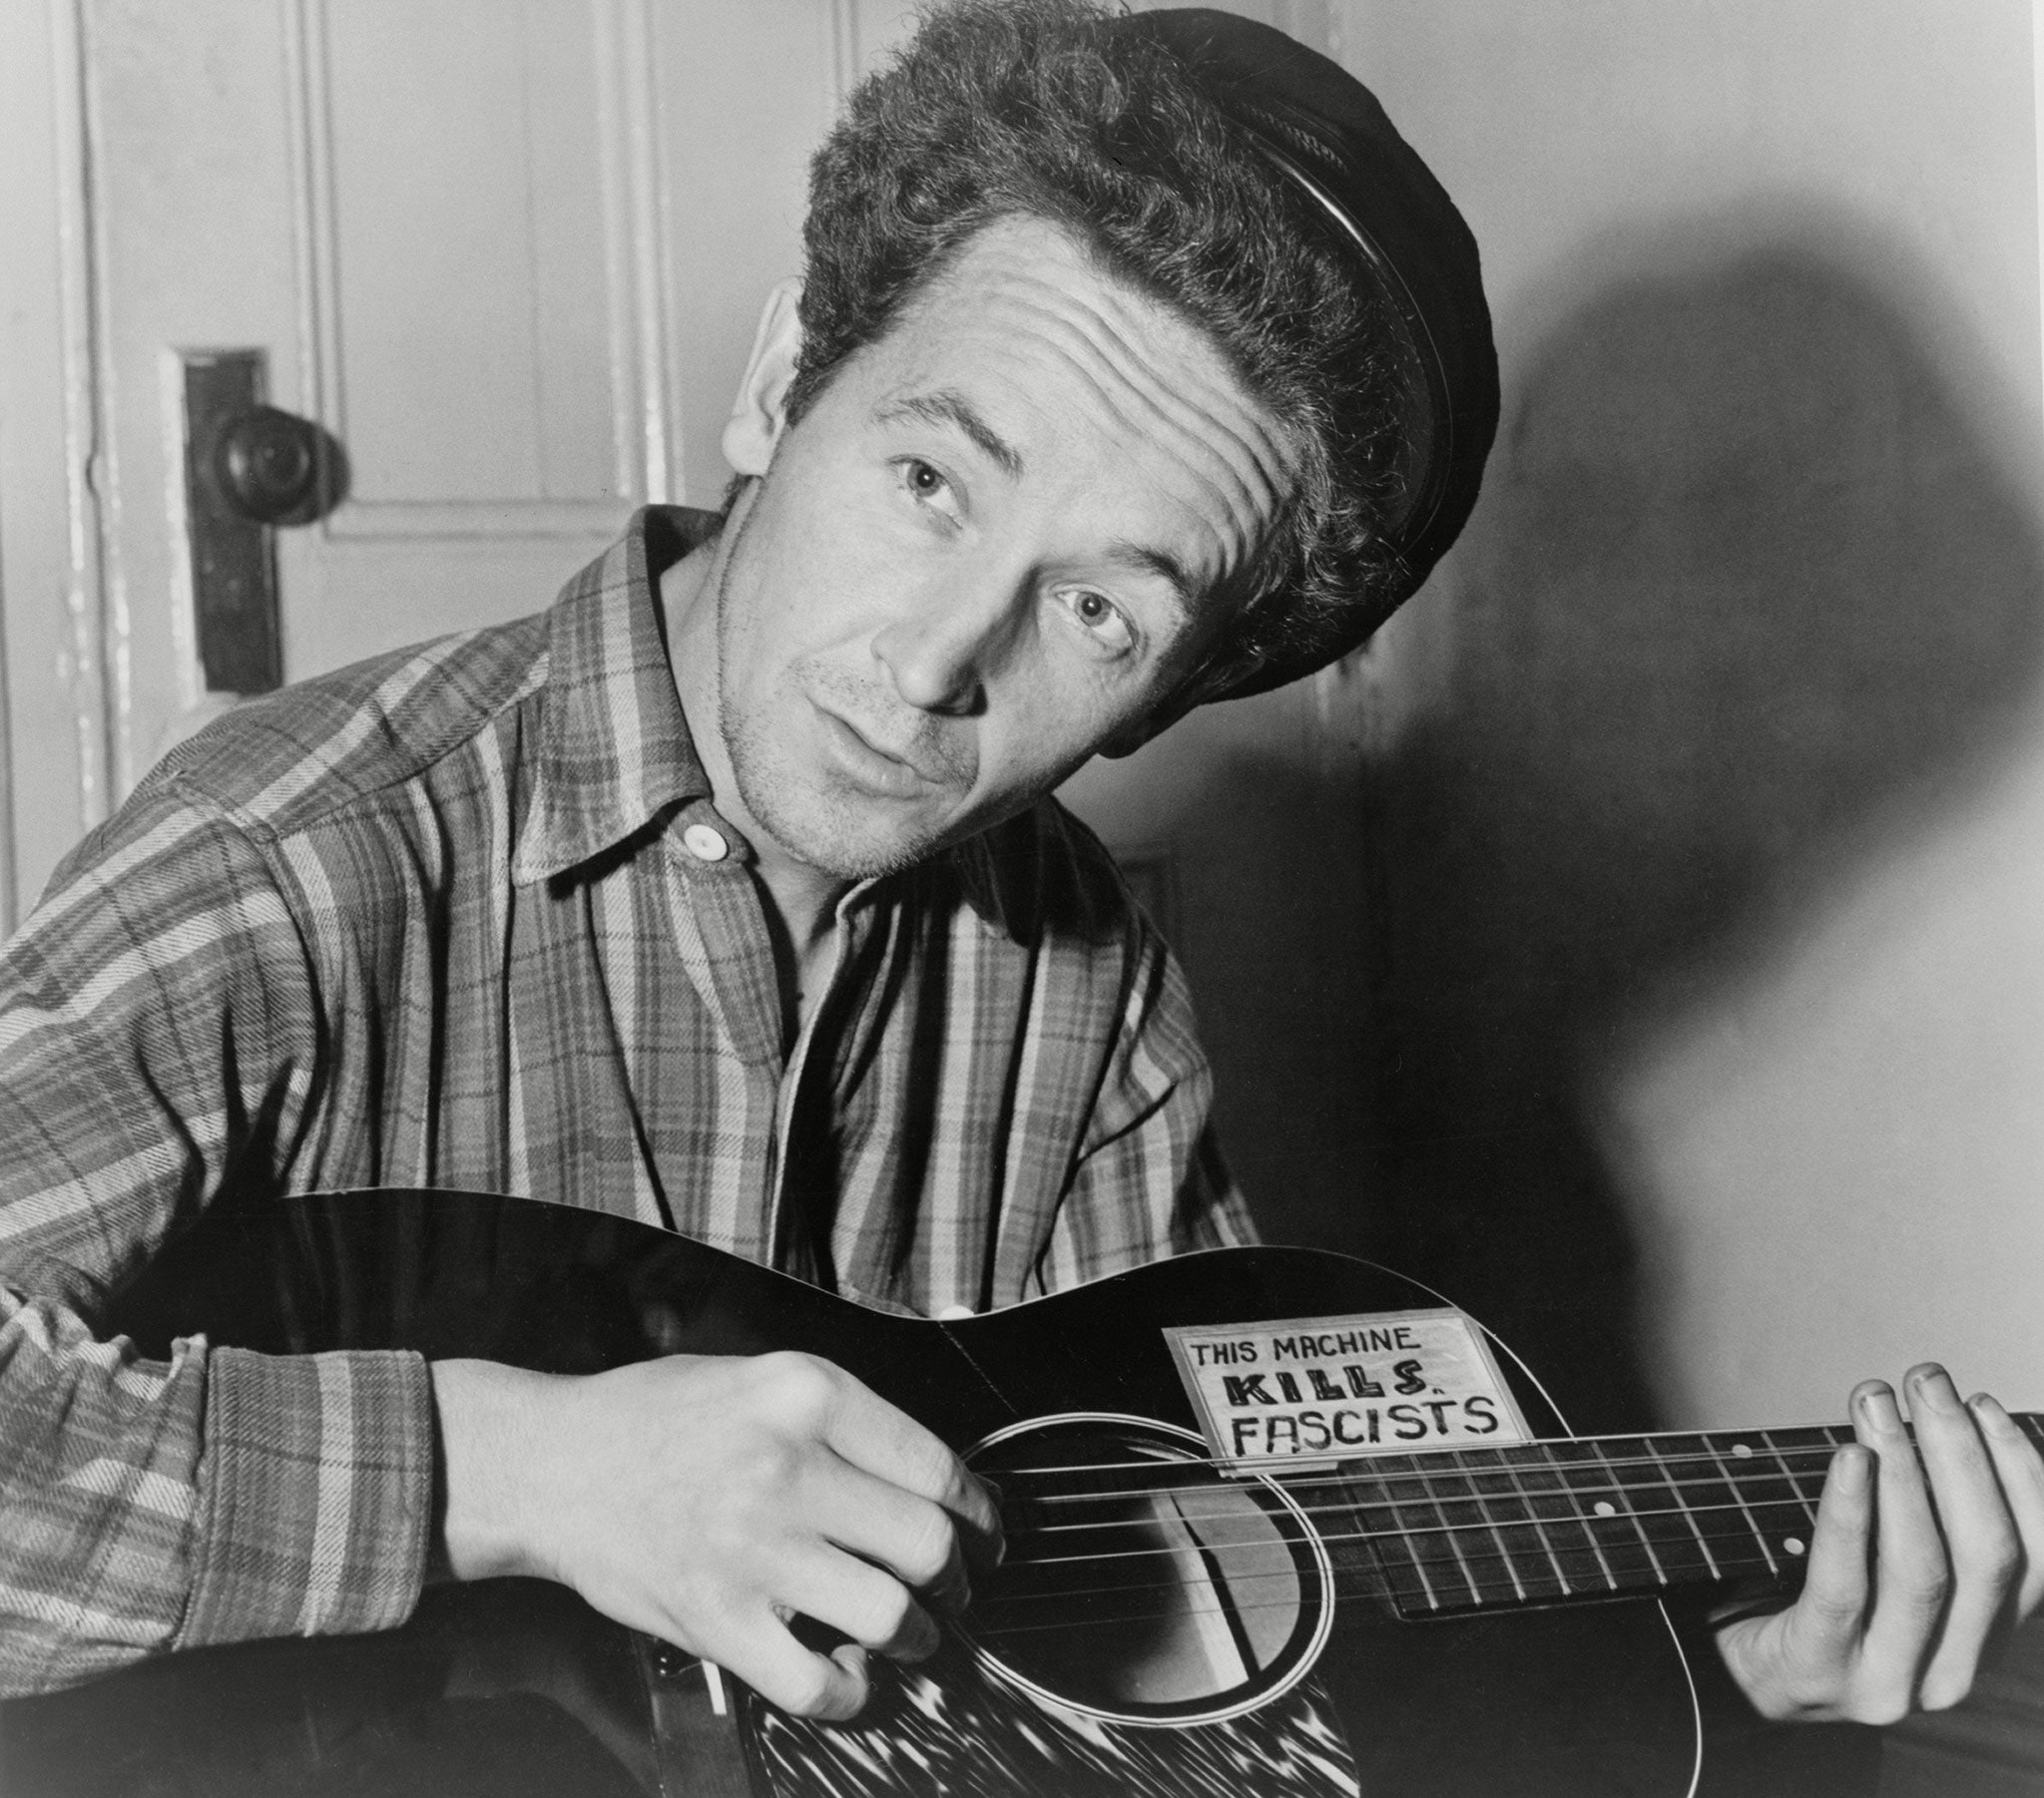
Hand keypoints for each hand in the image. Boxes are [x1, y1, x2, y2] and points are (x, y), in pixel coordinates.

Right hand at [431, 1352, 1002, 1719]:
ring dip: (915, 1635)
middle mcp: (786, 1467)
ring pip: (888, 1616)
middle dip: (955, 1575)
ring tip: (908, 1631)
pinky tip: (847, 1672)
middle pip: (925, 1543)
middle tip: (951, 1583)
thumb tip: (928, 1476)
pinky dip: (849, 1692)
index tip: (982, 1527)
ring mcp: (752, 1548)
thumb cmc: (655, 1417)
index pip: (933, 1463)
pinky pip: (817, 1683)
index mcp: (805, 1393)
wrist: (551, 1465)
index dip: (976, 1508)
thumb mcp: (758, 1375)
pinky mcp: (717, 1618)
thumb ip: (839, 1418)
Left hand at [1716, 1363, 2043, 1722]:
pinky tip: (1848, 1458)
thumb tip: (1957, 1415)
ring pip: (1923, 1568)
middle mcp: (1954, 1672)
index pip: (2039, 1555)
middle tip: (1925, 1382)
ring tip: (1877, 1402)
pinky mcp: (1822, 1669)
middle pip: (1987, 1553)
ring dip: (1907, 1471)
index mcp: (1986, 1639)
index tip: (1982, 1402)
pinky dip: (1850, 1514)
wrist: (1743, 1675)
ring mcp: (1889, 1681)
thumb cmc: (1823, 1598)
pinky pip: (1843, 1584)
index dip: (2020, 1473)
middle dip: (1960, 1453)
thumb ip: (1936, 1517)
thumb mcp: (1893, 1564)